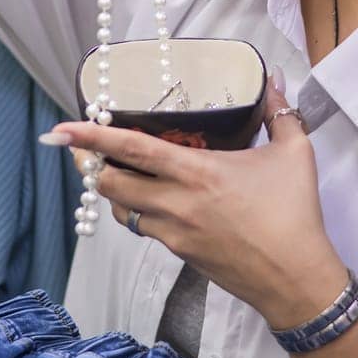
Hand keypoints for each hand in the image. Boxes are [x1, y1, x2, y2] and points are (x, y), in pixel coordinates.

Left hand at [47, 74, 348, 329]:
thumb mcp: (294, 153)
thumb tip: (274, 78)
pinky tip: (150, 197)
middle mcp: (176, 203)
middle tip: (77, 146)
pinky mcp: (179, 253)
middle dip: (87, 164)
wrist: (294, 280)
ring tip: (110, 169)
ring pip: (121, 210)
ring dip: (111, 189)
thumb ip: (279, 111)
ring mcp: (173, 232)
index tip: (63, 129)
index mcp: (197, 172)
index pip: (132, 150)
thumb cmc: (295, 214)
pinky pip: (144, 227)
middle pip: (109, 185)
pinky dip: (136, 210)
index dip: (93, 138)